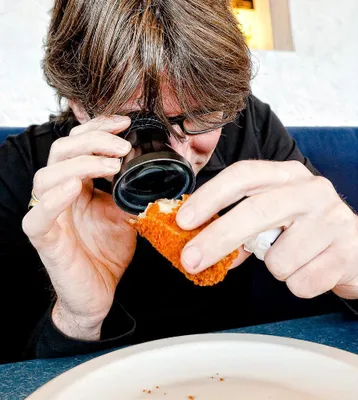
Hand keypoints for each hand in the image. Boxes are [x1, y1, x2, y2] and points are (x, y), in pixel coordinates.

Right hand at [22, 116, 135, 339]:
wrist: (99, 291)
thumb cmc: (108, 252)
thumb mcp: (126, 214)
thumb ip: (132, 191)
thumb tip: (156, 170)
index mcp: (78, 186)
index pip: (78, 145)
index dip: (98, 128)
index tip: (125, 123)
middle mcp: (60, 195)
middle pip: (61, 151)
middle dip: (92, 141)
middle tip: (122, 146)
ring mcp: (50, 216)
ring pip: (47, 176)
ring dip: (81, 164)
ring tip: (111, 165)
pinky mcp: (45, 240)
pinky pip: (38, 216)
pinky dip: (55, 199)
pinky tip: (76, 187)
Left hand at [176, 160, 357, 299]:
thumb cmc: (306, 229)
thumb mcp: (275, 218)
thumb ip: (240, 229)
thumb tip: (201, 247)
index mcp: (288, 175)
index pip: (242, 175)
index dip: (209, 197)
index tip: (184, 220)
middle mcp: (312, 190)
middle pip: (255, 211)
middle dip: (217, 239)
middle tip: (190, 260)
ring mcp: (333, 220)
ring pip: (277, 259)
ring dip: (274, 267)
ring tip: (292, 258)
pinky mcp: (348, 252)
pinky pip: (300, 282)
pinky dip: (296, 283)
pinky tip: (311, 269)